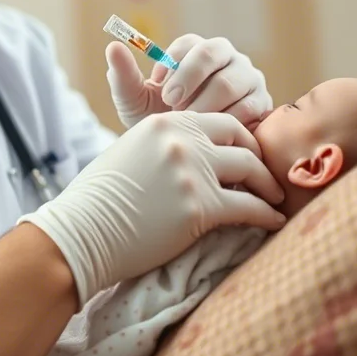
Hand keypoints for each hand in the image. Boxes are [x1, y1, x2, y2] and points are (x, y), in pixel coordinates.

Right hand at [18, 111, 285, 304]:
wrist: (80, 232)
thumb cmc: (97, 202)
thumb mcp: (130, 153)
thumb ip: (165, 148)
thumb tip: (192, 161)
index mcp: (166, 122)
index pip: (220, 123)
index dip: (241, 140)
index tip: (251, 156)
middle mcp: (183, 140)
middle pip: (241, 141)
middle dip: (260, 160)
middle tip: (270, 178)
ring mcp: (193, 172)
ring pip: (251, 171)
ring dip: (268, 187)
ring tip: (276, 200)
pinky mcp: (200, 207)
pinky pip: (248, 208)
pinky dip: (266, 216)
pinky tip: (275, 223)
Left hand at [106, 35, 273, 129]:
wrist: (187, 155)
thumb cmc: (161, 122)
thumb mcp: (136, 102)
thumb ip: (123, 76)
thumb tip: (113, 45)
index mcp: (198, 50)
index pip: (190, 43)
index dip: (173, 65)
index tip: (158, 88)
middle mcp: (228, 58)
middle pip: (213, 54)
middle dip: (189, 81)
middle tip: (172, 107)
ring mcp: (249, 79)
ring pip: (231, 82)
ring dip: (205, 105)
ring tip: (189, 125)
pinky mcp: (262, 104)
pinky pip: (248, 108)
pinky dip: (226, 122)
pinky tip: (210, 137)